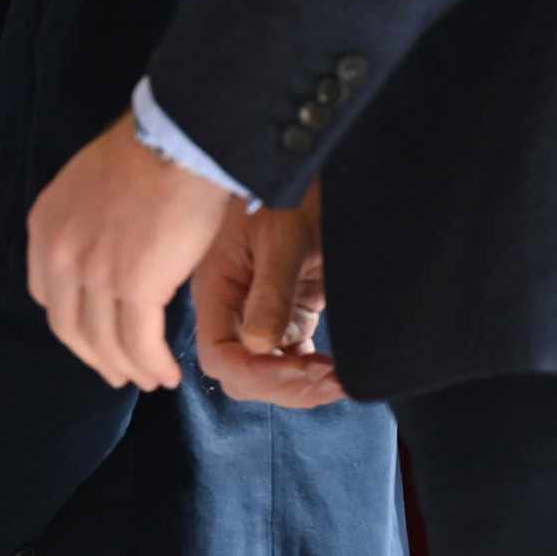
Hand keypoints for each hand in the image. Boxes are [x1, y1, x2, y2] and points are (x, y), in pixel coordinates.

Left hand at [27, 115, 238, 390]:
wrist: (179, 139)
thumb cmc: (150, 152)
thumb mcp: (93, 186)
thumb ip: (88, 224)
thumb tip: (112, 253)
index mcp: (45, 226)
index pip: (48, 295)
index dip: (73, 325)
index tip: (95, 338)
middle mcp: (59, 253)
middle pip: (70, 327)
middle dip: (97, 358)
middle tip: (120, 374)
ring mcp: (93, 272)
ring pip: (106, 342)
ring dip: (129, 368)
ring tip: (152, 380)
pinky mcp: (134, 286)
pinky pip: (140, 342)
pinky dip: (153, 364)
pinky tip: (168, 373)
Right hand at [191, 180, 343, 407]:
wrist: (303, 168)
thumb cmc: (288, 193)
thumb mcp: (282, 237)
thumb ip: (271, 292)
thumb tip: (260, 348)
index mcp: (217, 289)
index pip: (218, 355)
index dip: (256, 374)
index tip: (303, 369)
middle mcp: (229, 308)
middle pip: (241, 375)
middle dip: (285, 387)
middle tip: (332, 380)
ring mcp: (254, 313)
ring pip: (265, 374)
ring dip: (301, 386)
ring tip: (339, 379)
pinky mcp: (282, 314)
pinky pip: (286, 359)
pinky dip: (309, 373)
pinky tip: (335, 371)